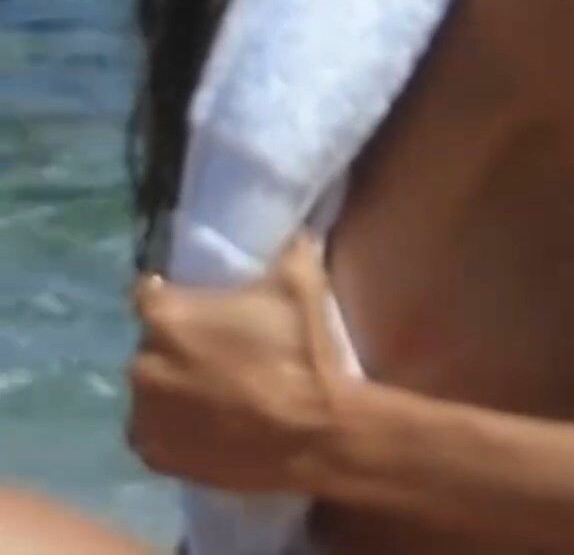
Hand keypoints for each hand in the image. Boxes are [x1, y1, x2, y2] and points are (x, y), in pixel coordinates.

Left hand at [126, 230, 349, 491]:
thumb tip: (294, 230)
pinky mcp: (155, 457)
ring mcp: (146, 415)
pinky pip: (152, 432)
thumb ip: (288, 247)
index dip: (169, 293)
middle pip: (150, 343)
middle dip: (174, 342)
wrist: (317, 435)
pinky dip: (171, 426)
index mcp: (168, 316)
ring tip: (210, 390)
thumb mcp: (302, 281)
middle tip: (214, 347)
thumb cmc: (302, 353)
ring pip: (149, 389)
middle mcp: (143, 364)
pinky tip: (203, 423)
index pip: (148, 292)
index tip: (195, 299)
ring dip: (170, 385)